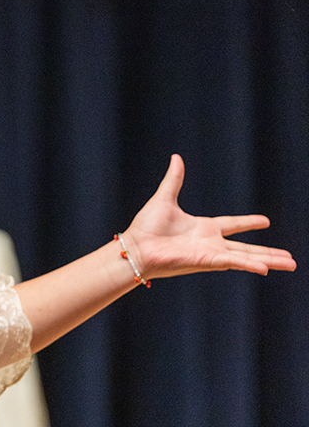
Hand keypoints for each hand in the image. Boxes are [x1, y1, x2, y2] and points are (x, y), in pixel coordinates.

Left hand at [121, 154, 296, 280]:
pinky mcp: (206, 261)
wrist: (136, 246)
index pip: (232, 225)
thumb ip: (174, 179)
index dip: (248, 223)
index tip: (265, 221)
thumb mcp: (164, 198)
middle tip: (290, 258)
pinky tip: (266, 268)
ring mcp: (211, 254)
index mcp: (203, 228)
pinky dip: (249, 264)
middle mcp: (210, 243)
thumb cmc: (145, 227)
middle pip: (247, 248)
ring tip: (291, 263)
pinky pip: (233, 262)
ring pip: (247, 257)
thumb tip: (176, 157)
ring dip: (269, 260)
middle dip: (269, 253)